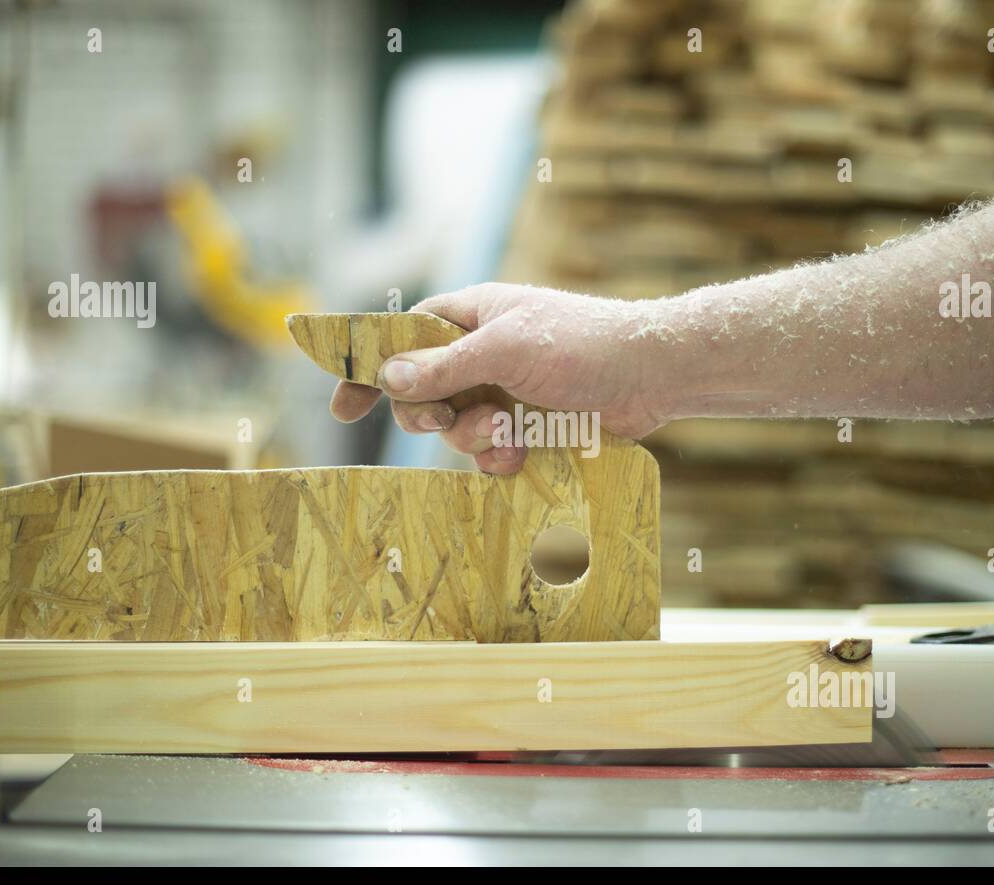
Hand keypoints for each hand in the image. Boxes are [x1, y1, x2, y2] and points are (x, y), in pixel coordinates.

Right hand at [330, 283, 675, 473]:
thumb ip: (446, 366)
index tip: (342, 408)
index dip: (370, 369)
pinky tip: (521, 454)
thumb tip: (389, 377)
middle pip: (422, 392)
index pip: (401, 340)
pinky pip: (490, 453)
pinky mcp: (530, 428)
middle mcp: (482, 354)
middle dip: (430, 413)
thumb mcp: (506, 349)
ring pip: (456, 428)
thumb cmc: (582, 344)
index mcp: (470, 317)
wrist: (651, 376)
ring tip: (509, 432)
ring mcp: (505, 392)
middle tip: (445, 418)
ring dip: (473, 437)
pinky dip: (498, 458)